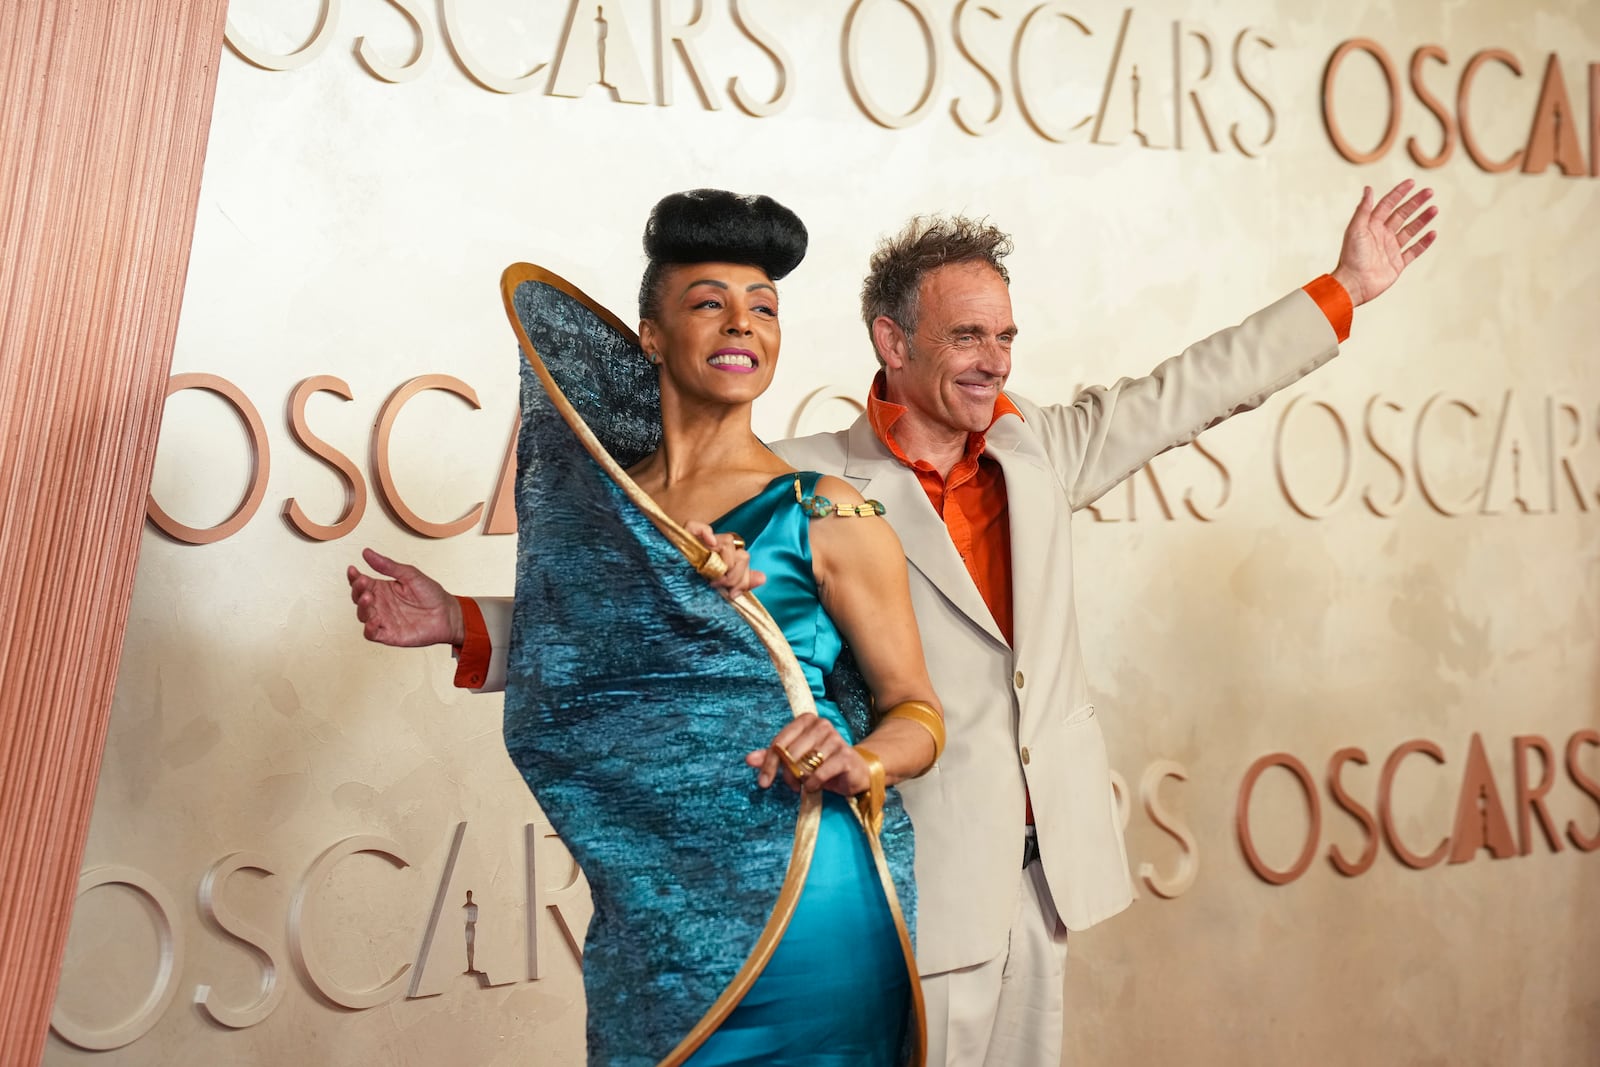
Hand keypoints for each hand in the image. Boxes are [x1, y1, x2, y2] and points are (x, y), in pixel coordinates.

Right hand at [346, 548, 462, 646]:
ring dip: (362, 607)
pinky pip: (372, 634)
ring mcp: (383, 619)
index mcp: (382, 588)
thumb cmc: (431, 594)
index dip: (354, 577)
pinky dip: (369, 628)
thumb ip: (388, 566)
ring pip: (363, 615)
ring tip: (369, 598)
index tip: (353, 569)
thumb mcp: (410, 575)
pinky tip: (373, 620)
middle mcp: (380, 604)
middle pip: (359, 598)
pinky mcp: (389, 634)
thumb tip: (367, 552)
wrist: (448, 614)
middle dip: (357, 590)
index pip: (361, 582)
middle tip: (363, 582)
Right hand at [685, 521, 765, 599]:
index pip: (744, 558)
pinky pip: (696, 526)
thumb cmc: (692, 589)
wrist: (666, 590)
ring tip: (712, 579)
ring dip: (725, 563)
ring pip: (728, 541)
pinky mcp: (684, 535)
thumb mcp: (720, 590)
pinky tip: (708, 545)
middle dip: (735, 574)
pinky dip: (705, 532)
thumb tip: (763, 577)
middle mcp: (715, 546)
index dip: (743, 577)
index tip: (733, 594)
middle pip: (740, 552)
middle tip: (720, 586)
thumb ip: (740, 583)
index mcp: (724, 556)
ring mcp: (701, 540)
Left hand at [746, 715, 869, 796]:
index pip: (779, 742)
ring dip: (801, 780)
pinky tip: (815, 786)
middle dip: (787, 774)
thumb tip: (748, 759)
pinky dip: (813, 784)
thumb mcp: (796, 758)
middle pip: (790, 754)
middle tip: (791, 784)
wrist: (855, 770)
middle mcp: (821, 725)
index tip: (763, 782)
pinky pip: (820, 773)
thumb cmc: (822, 762)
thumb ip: (772, 756)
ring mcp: (835, 739)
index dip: (768, 764)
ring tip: (806, 783)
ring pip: (804, 765)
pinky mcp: (845, 756)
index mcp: (806, 720)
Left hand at [1330, 179, 1439, 306]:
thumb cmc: (1351, 257)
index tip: (1412, 182)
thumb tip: (1368, 188)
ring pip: (1410, 230)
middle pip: (1402, 214)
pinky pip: (1414, 251)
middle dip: (1415, 203)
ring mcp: (1391, 249)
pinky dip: (1424, 242)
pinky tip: (1433, 233)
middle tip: (1430, 192)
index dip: (1399, 193)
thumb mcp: (1356, 229)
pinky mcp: (1397, 264)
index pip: (1388, 205)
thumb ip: (1363, 209)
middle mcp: (1382, 236)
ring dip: (1422, 219)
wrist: (1354, 284)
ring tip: (1434, 208)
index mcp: (1371, 226)